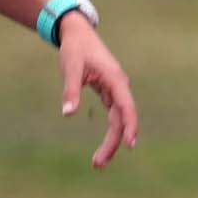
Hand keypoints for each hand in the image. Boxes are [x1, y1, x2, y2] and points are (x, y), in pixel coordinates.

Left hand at [57, 17, 138, 168]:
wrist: (77, 33)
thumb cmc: (75, 49)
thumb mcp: (71, 67)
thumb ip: (70, 90)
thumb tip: (67, 114)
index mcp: (115, 79)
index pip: (126, 107)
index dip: (129, 126)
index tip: (130, 144)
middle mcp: (120, 87)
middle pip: (122, 120)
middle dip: (113, 143)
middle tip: (97, 164)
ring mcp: (116, 91)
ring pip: (118, 120)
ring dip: (111, 141)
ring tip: (98, 163)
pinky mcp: (109, 93)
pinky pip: (114, 116)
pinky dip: (110, 132)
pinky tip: (105, 147)